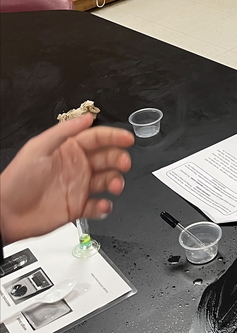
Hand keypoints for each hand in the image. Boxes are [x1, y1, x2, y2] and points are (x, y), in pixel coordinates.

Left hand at [0, 114, 133, 243]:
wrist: (5, 214)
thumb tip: (87, 118)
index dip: (114, 136)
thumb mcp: (38, 148)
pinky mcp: (77, 207)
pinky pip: (98, 206)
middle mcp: (77, 166)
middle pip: (107, 158)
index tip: (127, 138)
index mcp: (69, 149)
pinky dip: (104, 207)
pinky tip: (102, 206)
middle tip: (124, 163)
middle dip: (119, 159)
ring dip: (115, 182)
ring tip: (114, 187)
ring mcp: (78, 186)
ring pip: (107, 181)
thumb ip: (63, 131)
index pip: (97, 138)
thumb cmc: (16, 180)